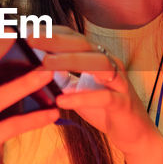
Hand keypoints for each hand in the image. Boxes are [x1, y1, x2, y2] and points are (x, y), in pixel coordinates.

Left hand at [27, 26, 162, 160]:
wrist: (134, 133)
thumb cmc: (103, 109)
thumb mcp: (78, 91)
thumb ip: (62, 78)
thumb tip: (37, 66)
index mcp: (98, 58)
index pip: (75, 37)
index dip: (52, 32)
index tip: (28, 29)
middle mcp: (110, 64)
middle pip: (84, 44)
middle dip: (56, 40)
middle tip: (31, 40)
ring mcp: (119, 82)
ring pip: (97, 64)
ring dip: (70, 61)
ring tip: (45, 64)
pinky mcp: (123, 104)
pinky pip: (103, 97)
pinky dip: (82, 98)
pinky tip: (61, 100)